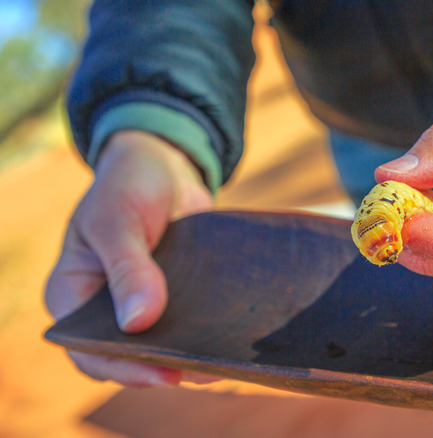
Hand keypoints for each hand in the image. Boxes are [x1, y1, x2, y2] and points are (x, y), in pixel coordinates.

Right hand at [46, 130, 213, 385]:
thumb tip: (137, 323)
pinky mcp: (177, 299)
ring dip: (194, 357)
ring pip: (165, 347)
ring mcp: (143, 306)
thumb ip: (127, 269)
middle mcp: (106, 309)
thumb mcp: (118, 220)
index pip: (89, 351)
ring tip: (227, 362)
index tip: (166, 374)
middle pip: (131, 357)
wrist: (165, 165)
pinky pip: (191, 326)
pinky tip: (236, 340)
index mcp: (74, 295)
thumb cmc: (128, 185)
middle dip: (167, 368)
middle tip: (208, 371)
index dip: (124, 369)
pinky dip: (210, 335)